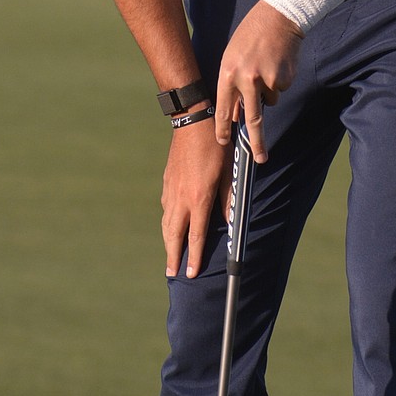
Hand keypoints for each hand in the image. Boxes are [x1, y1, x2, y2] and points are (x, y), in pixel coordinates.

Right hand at [161, 119, 231, 278]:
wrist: (192, 122)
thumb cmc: (216, 146)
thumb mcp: (228, 172)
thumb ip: (227, 198)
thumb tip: (229, 220)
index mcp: (199, 198)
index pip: (195, 235)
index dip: (194, 256)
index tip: (191, 273)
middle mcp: (182, 198)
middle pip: (174, 235)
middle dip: (173, 257)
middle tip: (171, 274)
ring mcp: (172, 190)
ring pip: (167, 223)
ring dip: (168, 242)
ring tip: (169, 256)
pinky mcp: (167, 181)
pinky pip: (166, 208)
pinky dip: (167, 222)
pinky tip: (170, 226)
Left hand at [215, 0, 303, 163]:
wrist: (278, 16)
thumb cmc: (251, 37)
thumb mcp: (232, 58)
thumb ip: (232, 87)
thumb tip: (235, 116)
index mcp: (228, 73)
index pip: (223, 109)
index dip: (223, 128)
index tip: (223, 143)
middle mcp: (247, 79)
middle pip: (252, 119)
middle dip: (256, 142)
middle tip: (259, 159)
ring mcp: (267, 80)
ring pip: (268, 101)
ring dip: (267, 91)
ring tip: (266, 66)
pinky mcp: (284, 78)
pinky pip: (280, 89)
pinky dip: (279, 81)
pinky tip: (277, 63)